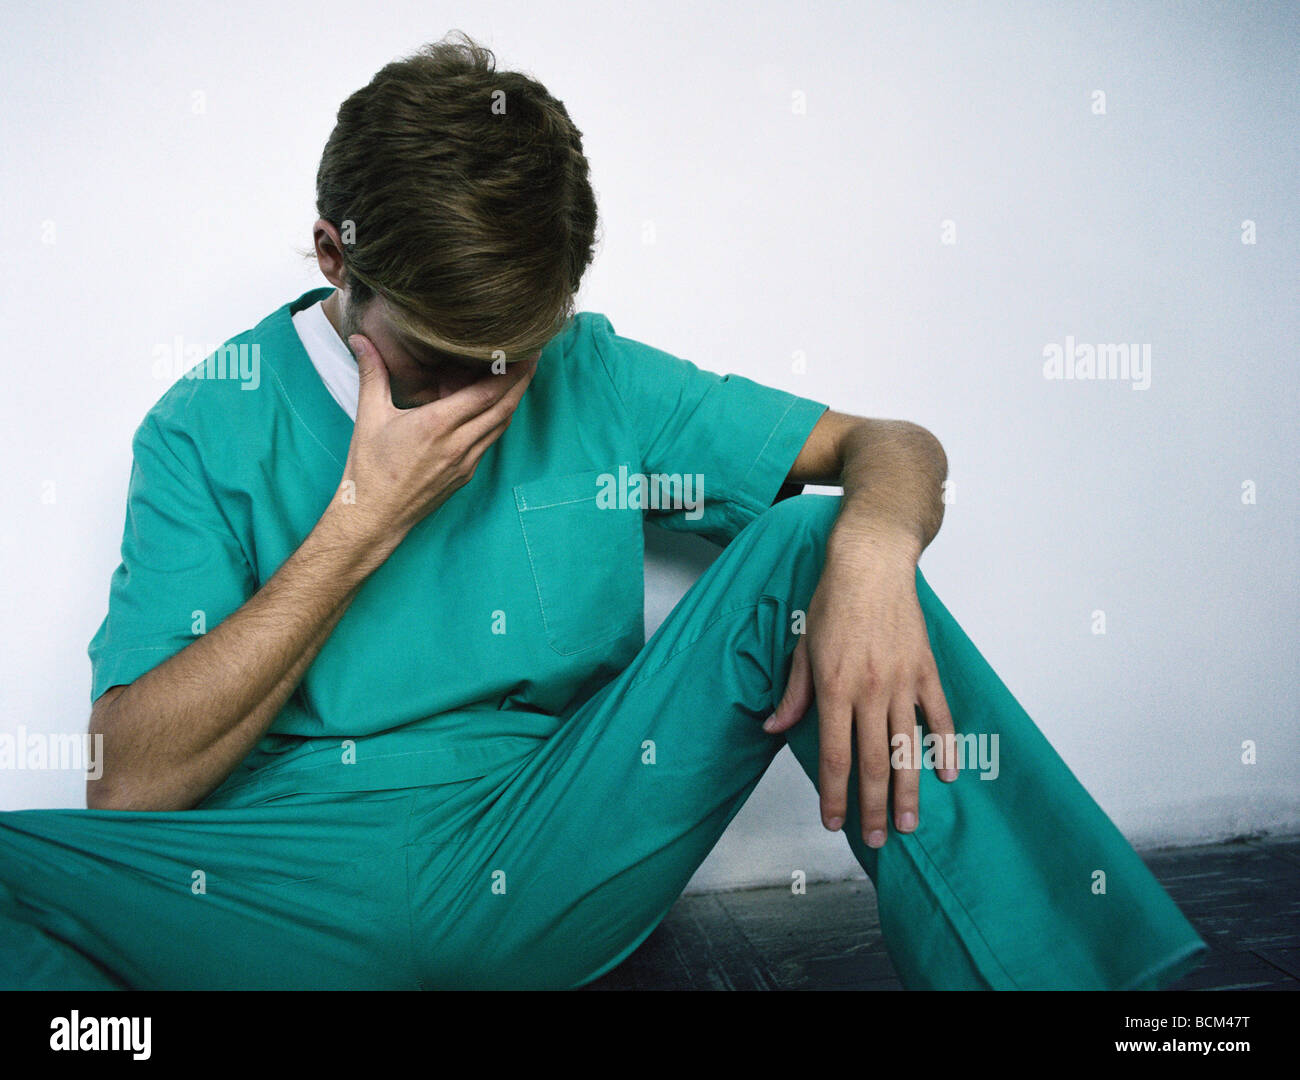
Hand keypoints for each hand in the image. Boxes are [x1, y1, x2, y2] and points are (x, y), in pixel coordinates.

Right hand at [337, 334, 535, 541]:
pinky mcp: (466, 474)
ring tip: (522, 377)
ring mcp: (465, 462)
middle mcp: (458, 444)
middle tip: (534, 357)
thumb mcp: (369, 417)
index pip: (486, 393)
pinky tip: (497, 407)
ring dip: (514, 400)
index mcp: (437, 426)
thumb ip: (372, 373)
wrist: (375, 517)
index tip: (523, 351)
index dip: (509, 372)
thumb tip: (359, 338)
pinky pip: (489, 441)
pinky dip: (497, 420)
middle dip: (521, 381)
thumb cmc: (369, 469)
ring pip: (500, 425)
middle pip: (503, 407)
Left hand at [763, 526, 957, 847]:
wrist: (871, 564)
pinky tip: (946, 775)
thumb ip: (794, 693)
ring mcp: (902, 682)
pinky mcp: (926, 669)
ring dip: (907, 791)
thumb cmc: (832, 601)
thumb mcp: (802, 647)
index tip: (834, 822)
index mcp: (835, 687)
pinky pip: (940, 716)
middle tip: (874, 840)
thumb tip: (775, 727)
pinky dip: (945, 747)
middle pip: (873, 762)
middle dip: (872, 807)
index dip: (834, 794)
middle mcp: (870, 690)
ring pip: (907, 748)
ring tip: (907, 824)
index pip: (833, 755)